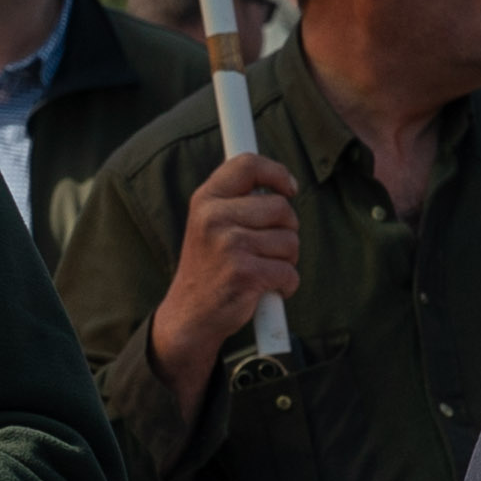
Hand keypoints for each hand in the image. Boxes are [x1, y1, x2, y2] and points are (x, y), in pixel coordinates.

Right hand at [148, 150, 306, 380]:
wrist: (190, 315)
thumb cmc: (210, 266)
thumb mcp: (209, 223)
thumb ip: (237, 200)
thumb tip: (284, 185)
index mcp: (205, 200)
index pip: (247, 165)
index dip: (277, 173)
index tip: (289, 188)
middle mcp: (214, 218)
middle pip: (282, 207)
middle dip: (286, 230)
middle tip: (266, 248)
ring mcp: (229, 245)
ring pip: (290, 241)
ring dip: (286, 260)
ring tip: (261, 269)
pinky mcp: (245, 274)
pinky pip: (289, 272)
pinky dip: (286, 285)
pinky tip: (265, 289)